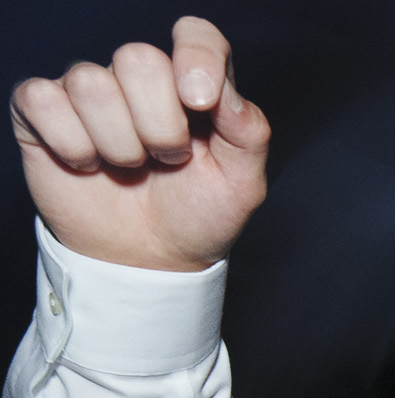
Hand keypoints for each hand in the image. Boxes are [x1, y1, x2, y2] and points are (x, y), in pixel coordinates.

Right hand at [12, 18, 267, 271]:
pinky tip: (88, 164)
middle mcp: (141, 79)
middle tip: (167, 159)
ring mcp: (90, 91)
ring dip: (118, 143)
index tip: (200, 100)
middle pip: (138, 58)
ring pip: (90, 82)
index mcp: (194, 86)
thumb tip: (225, 90)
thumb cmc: (197, 216)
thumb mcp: (242, 184)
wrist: (149, 260)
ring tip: (130, 168)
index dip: (196, 56)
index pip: (196, 35)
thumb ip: (248, 132)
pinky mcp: (44, 110)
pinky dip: (71, 145)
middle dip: (159, 124)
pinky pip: (42, 99)